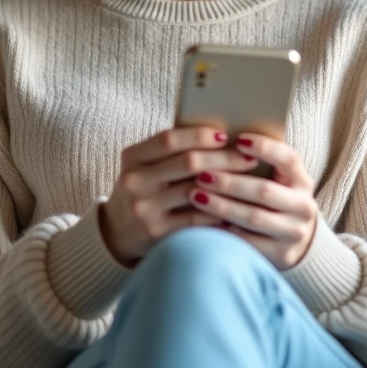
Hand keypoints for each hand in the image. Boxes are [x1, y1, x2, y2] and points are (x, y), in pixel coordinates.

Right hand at [100, 127, 260, 266]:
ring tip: (248, 181)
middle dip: (224, 158)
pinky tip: (235, 206)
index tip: (226, 135)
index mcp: (132, 157)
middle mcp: (134, 181)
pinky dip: (218, 211)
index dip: (201, 135)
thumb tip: (220, 136)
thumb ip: (171, 151)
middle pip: (188, 163)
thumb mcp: (145, 166)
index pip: (170, 139)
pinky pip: (196, 219)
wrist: (118, 231)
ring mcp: (144, 208)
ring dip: (226, 185)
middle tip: (248, 158)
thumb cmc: (143, 190)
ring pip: (195, 191)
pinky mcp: (156, 232)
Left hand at [190, 132, 318, 269]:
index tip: (239, 140)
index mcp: (302, 180)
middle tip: (202, 174)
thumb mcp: (277, 179)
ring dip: (221, 206)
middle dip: (230, 182)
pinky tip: (203, 222)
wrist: (296, 242)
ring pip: (253, 218)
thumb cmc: (274, 199)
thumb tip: (221, 138)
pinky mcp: (280, 255)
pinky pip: (247, 243)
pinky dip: (224, 231)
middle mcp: (303, 207)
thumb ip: (258, 162)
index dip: (265, 148)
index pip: (288, 159)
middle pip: (264, 191)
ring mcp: (293, 233)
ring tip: (195, 195)